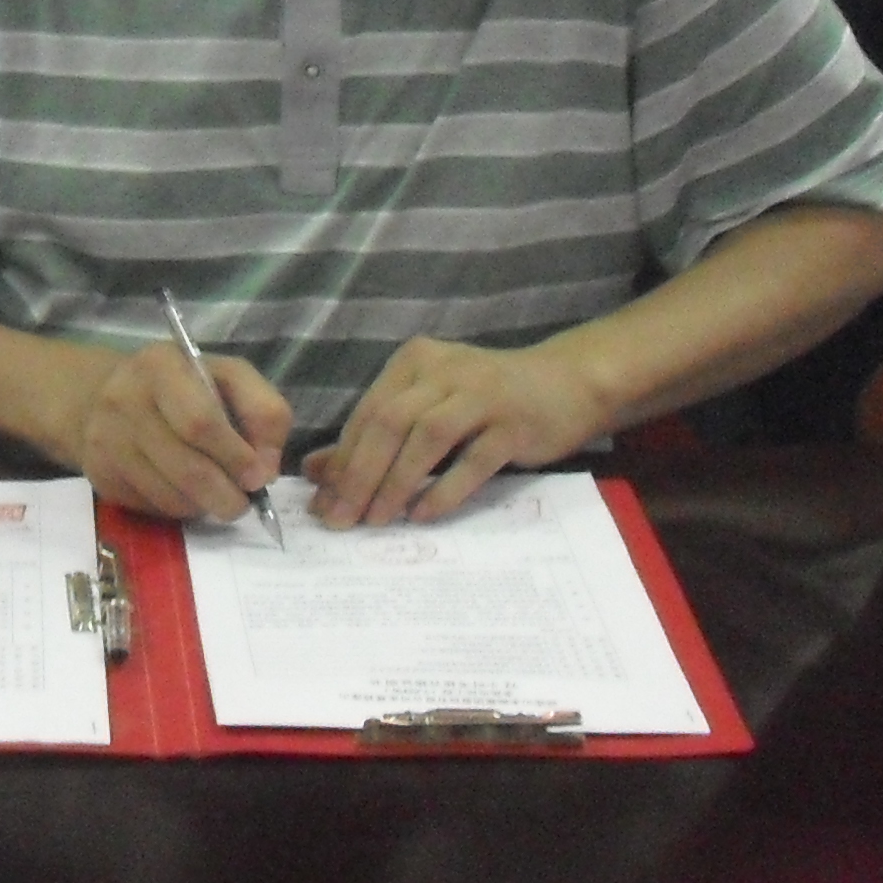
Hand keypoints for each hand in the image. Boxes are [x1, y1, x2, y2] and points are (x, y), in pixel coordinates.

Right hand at [66, 339, 288, 522]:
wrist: (106, 394)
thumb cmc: (183, 386)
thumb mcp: (229, 378)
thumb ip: (263, 412)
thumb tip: (265, 469)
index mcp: (161, 366)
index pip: (201, 422)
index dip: (237, 456)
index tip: (259, 476)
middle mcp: (124, 399)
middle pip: (188, 469)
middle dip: (227, 494)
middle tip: (244, 500)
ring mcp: (106, 440)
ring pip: (172, 497)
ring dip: (205, 505)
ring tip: (217, 493)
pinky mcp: (101, 475)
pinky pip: (153, 508)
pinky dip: (180, 508)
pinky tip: (184, 490)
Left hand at [305, 336, 604, 526]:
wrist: (566, 385)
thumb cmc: (487, 401)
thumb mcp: (427, 407)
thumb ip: (374, 435)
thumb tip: (316, 472)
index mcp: (414, 362)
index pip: (368, 412)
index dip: (341, 459)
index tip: (323, 504)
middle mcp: (444, 370)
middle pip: (389, 422)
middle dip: (359, 475)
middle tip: (341, 519)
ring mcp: (482, 394)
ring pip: (427, 438)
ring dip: (396, 483)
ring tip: (376, 520)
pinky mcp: (514, 423)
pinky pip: (473, 459)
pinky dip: (444, 489)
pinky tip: (423, 514)